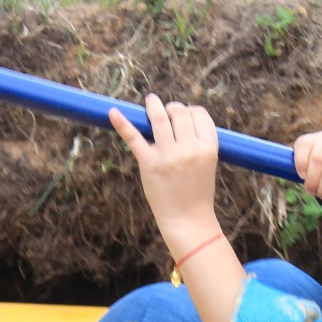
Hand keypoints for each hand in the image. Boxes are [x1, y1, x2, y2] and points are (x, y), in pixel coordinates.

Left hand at [110, 93, 222, 255]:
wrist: (188, 220)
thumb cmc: (197, 192)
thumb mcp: (207, 164)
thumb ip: (197, 142)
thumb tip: (179, 119)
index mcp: (208, 148)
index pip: (199, 114)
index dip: (190, 111)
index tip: (183, 116)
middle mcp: (189, 149)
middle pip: (180, 113)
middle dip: (173, 109)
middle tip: (167, 113)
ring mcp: (168, 156)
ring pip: (159, 118)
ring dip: (153, 106)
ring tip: (150, 101)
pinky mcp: (149, 164)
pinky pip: (134, 138)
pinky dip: (122, 124)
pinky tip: (113, 113)